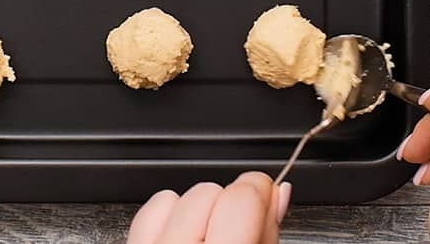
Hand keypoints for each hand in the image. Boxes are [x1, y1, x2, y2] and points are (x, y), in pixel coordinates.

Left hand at [126, 172, 290, 243]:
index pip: (242, 199)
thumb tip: (279, 193)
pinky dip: (169, 216)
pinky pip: (150, 209)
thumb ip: (268, 233)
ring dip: (199, 211)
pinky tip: (183, 237)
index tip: (267, 194)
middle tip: (239, 229)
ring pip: (177, 195)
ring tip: (210, 240)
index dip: (260, 190)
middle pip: (210, 191)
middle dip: (230, 204)